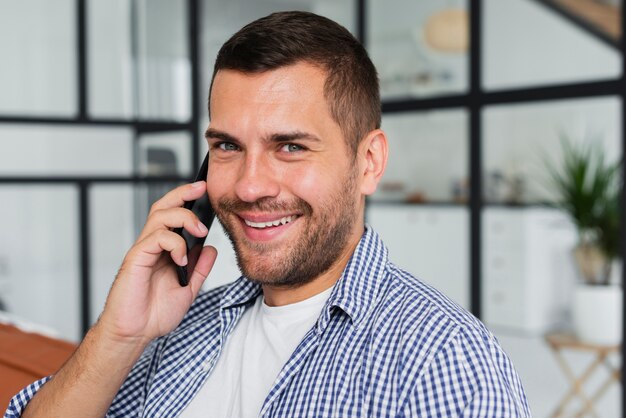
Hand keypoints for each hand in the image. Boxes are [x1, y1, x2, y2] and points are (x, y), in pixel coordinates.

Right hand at [96, 181, 217, 344]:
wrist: (134, 334)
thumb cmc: (154, 314)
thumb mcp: (188, 289)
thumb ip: (200, 269)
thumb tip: (211, 249)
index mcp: (164, 250)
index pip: (174, 216)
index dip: (187, 200)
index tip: (206, 191)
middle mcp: (152, 245)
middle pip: (163, 206)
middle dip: (182, 192)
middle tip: (201, 188)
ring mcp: (143, 250)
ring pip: (159, 216)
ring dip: (184, 218)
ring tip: (200, 231)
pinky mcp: (136, 258)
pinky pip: (156, 238)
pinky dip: (174, 244)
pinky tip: (182, 260)